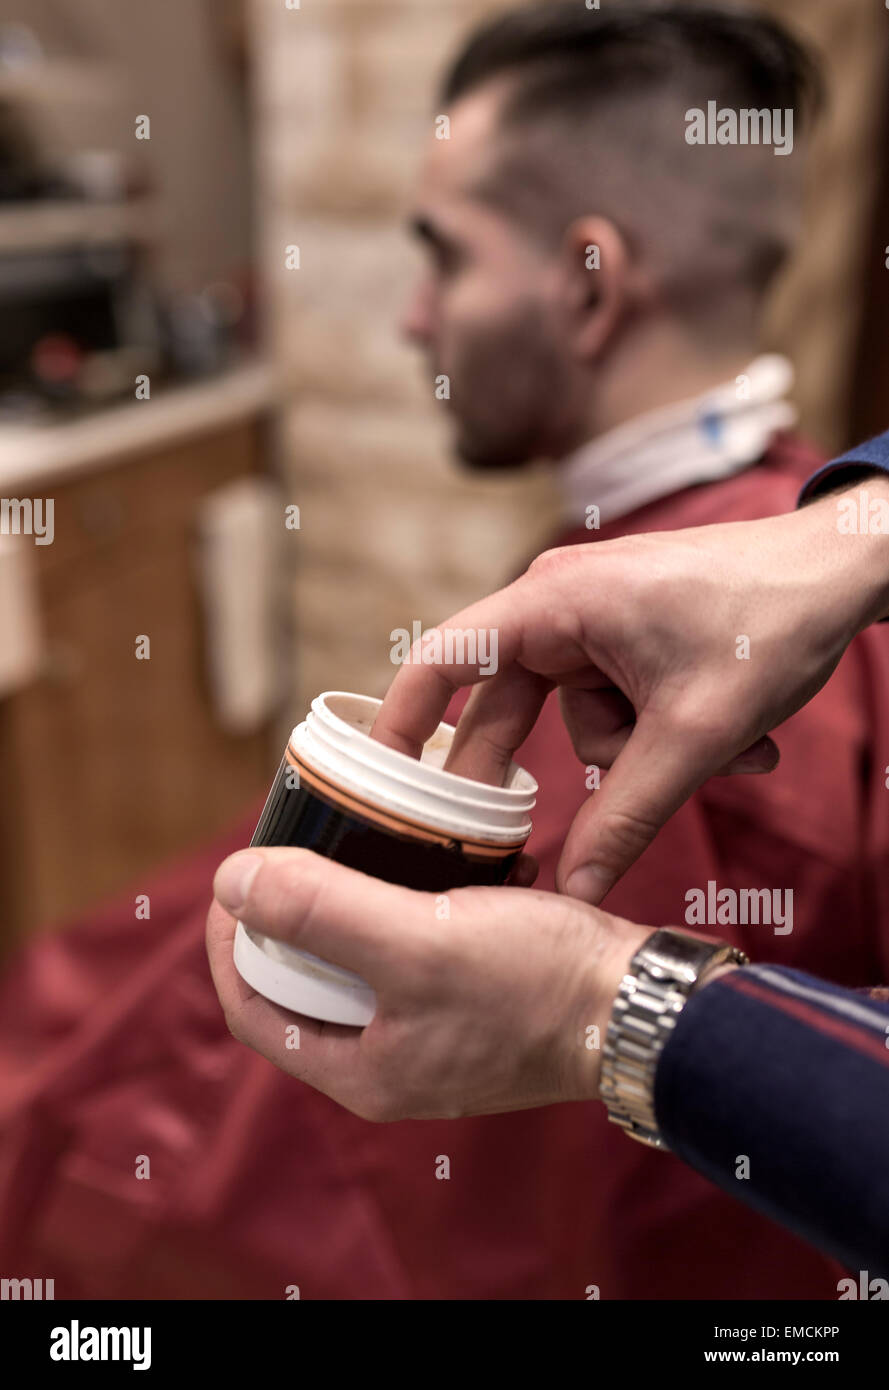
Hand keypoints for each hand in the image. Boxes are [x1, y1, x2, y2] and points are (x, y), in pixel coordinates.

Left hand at [206, 847, 651, 1119]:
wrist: (646, 1003)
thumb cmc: (538, 982)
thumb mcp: (418, 940)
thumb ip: (320, 912)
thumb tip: (229, 879)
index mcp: (362, 1071)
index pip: (254, 1009)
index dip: (233, 941)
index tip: (241, 873)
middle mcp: (392, 1064)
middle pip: (306, 984)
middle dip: (295, 914)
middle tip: (299, 847)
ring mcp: (437, 1038)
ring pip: (365, 963)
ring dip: (358, 901)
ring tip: (366, 842)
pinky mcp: (477, 1007)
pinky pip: (419, 953)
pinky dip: (416, 905)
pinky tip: (438, 861)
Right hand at [371, 477, 888, 902]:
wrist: (845, 570)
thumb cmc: (770, 623)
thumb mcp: (692, 736)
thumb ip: (626, 816)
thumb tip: (574, 886)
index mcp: (554, 604)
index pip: (441, 659)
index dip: (399, 721)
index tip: (375, 782)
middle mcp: (559, 604)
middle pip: (507, 705)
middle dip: (545, 769)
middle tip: (523, 840)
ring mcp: (594, 618)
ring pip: (576, 717)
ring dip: (642, 753)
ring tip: (726, 752)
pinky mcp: (626, 633)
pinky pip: (614, 703)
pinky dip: (664, 732)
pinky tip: (738, 740)